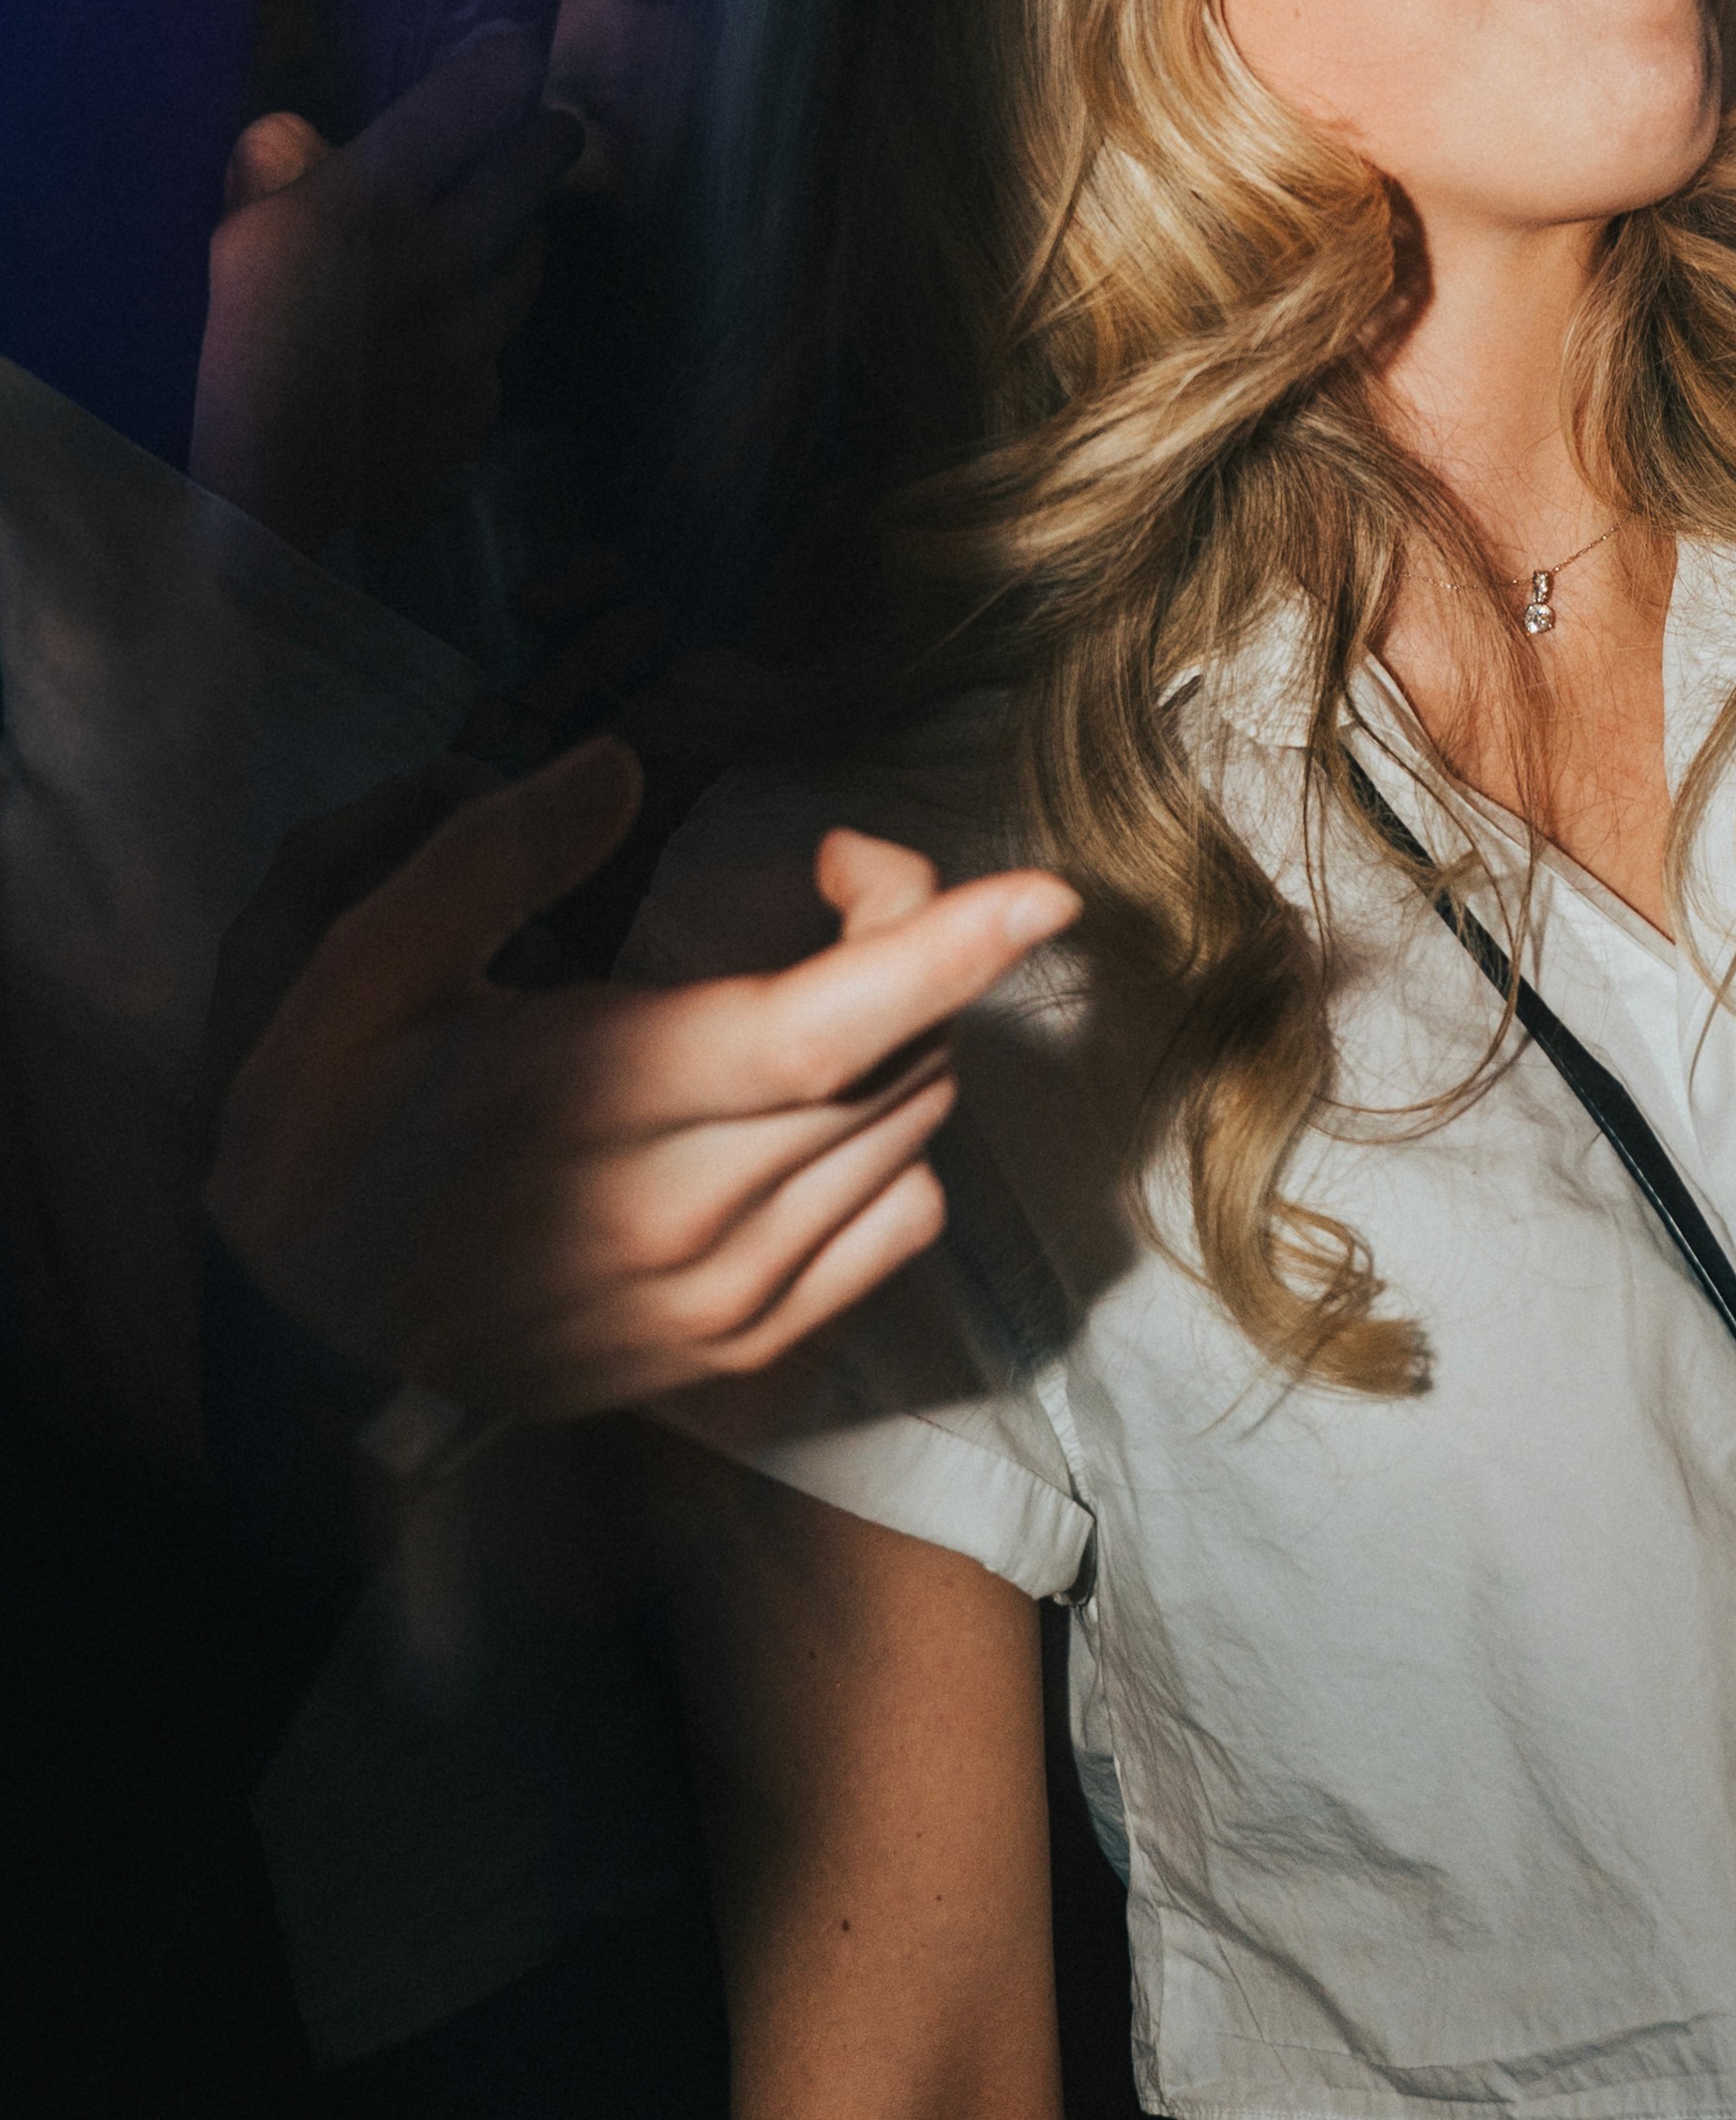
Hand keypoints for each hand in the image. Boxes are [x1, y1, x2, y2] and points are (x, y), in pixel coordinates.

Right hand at [189, 30, 580, 557]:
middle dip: (547, 145)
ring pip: (526, 263)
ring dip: (523, 239)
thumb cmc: (240, 353)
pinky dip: (480, 335)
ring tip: (513, 230)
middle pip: (524, 177)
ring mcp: (475, 333)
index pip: (460, 106)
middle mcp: (439, 258)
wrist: (270, 494)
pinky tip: (447, 343)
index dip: (498, 69)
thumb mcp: (238, 244)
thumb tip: (305, 137)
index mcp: (369, 204)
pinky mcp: (486, 396)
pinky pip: (498, 347)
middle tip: (559, 130)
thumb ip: (278, 175)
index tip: (519, 52)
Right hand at [207, 735, 1079, 1419]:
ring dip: (900, 1043)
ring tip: (806, 994)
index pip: (821, 1029)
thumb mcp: (357, 969)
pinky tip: (811, 1116)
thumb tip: (616, 764)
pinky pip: (901, 1228)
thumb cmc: (334, 1122)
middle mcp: (684, 1218)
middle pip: (896, 1065)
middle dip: (907, 945)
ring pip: (911, 1141)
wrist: (307, 1322)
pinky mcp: (745, 1354)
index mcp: (598, 1104)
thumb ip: (491, 856)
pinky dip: (894, 1151)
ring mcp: (724, 1302)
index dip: (945, 953)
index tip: (1045, 893)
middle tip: (830, 882)